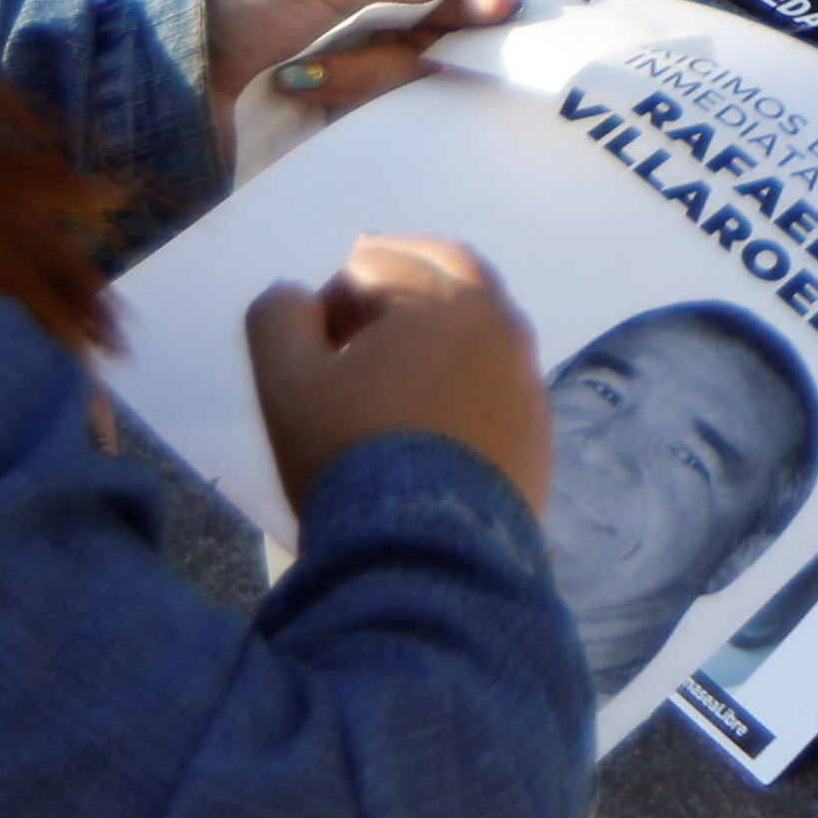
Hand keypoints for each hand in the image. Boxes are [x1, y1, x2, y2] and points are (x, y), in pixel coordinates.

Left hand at [199, 0, 516, 173]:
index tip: (502, 6)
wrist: (173, 77)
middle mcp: (374, 46)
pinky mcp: (342, 144)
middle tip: (471, 30)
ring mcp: (359, 98)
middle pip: (437, 47)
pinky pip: (383, 134)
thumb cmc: (241, 7)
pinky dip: (365, 120)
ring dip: (362, 76)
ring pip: (408, 89)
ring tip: (297, 76)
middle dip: (444, 38)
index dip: (476, 2)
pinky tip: (332, 107)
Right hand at [245, 234, 549, 517]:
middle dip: (395, 288)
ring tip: (389, 379)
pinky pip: (496, 381)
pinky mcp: (540, 431)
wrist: (428, 553)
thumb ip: (278, 317)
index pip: (377, 264)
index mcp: (446, 296)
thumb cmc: (352, 453)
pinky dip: (462, 380)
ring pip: (477, 328)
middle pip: (446, 274)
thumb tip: (298, 298)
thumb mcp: (284, 382)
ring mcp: (528, 379)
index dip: (330, 301)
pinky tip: (428, 421)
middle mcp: (502, 324)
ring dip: (433, 333)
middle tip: (355, 331)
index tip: (311, 350)